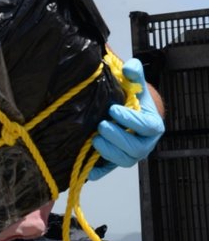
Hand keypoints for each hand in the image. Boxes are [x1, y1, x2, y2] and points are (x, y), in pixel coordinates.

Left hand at [89, 58, 163, 180]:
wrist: (126, 111)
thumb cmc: (132, 97)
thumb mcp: (135, 83)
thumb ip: (134, 72)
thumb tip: (129, 68)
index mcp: (152, 125)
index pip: (146, 126)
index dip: (130, 120)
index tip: (113, 110)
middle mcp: (144, 143)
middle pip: (135, 149)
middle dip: (117, 138)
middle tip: (101, 125)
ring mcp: (131, 154)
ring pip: (123, 160)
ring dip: (108, 152)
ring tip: (94, 139)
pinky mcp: (116, 161)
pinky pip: (108, 170)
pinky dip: (98, 171)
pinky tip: (88, 169)